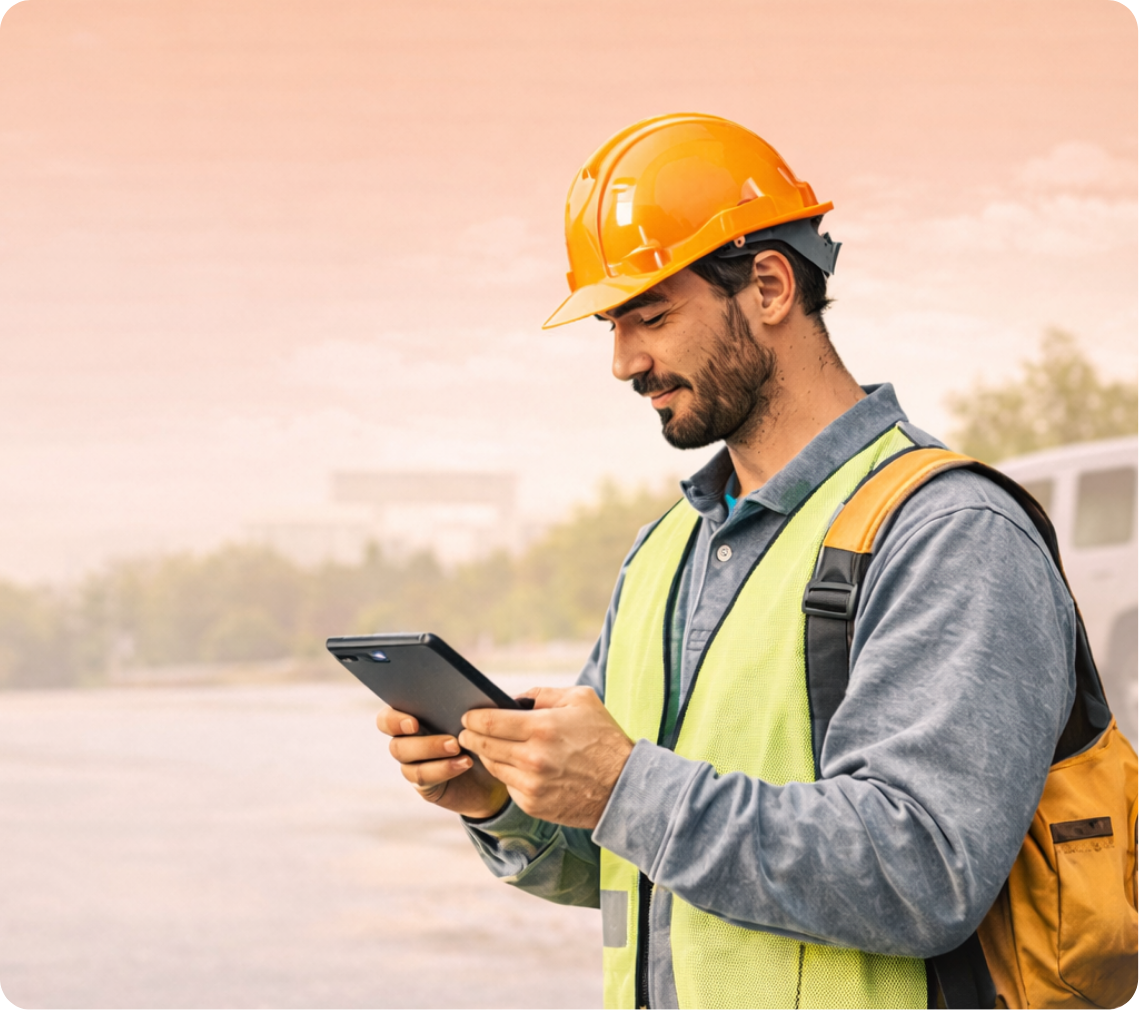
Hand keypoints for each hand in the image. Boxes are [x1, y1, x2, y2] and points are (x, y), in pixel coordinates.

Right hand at [376, 705, 508, 819]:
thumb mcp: (472, 715)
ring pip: (410, 766)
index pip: (386, 719)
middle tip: (453, 741)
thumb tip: (469, 693)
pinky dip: (445, 769)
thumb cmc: (480, 730)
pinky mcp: (425, 785)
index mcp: (411, 717)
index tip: (414, 723)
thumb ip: (463, 702)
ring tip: (460, 750)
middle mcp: (406, 742)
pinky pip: (425, 778)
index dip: (394, 721)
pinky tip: (465, 763)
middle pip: (397, 745)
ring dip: (436, 756)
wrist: (493, 765)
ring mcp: (413, 765)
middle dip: (425, 744)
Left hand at [458, 686, 634, 829]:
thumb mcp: (581, 700)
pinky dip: (507, 774)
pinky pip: (508, 785)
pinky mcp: (533, 804)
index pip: (489, 722)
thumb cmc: (603, 738)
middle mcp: (533, 758)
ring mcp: (531, 784)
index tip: (468, 716)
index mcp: (542, 728)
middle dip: (471, 736)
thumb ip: (543, 694)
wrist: (623, 787)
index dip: (473, 718)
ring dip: (486, 755)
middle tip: (467, 731)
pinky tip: (512, 766)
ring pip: (493, 766)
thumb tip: (512, 699)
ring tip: (486, 746)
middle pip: (484, 745)